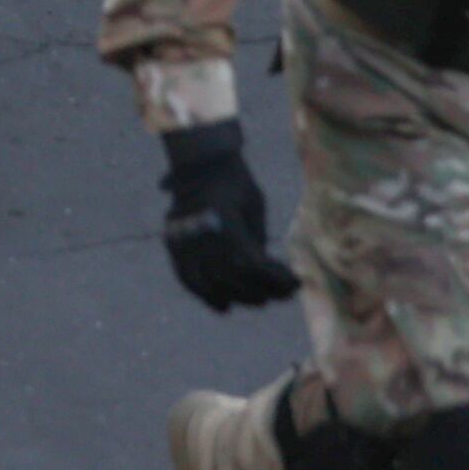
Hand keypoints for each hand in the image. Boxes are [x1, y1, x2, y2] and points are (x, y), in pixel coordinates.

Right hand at [157, 121, 301, 310]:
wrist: (201, 162)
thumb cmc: (235, 181)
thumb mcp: (253, 206)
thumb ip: (255, 240)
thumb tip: (265, 276)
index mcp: (223, 217)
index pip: (250, 262)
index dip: (274, 278)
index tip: (294, 282)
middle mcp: (201, 231)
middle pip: (232, 277)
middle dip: (261, 289)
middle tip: (282, 293)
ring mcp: (184, 239)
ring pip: (211, 283)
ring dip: (239, 296)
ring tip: (260, 298)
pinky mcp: (174, 245)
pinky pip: (188, 279)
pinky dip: (206, 296)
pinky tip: (225, 307)